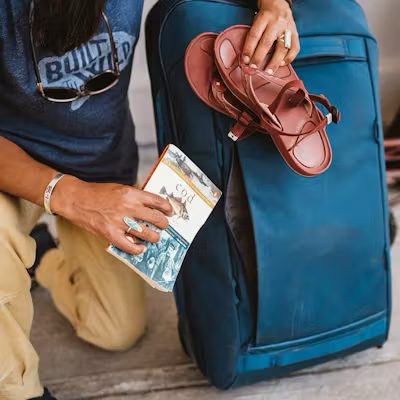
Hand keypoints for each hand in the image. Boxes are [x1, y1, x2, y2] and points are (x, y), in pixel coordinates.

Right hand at [52, 176, 172, 254]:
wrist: (77, 199)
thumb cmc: (98, 193)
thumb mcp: (120, 188)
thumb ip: (135, 197)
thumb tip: (151, 206)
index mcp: (132, 194)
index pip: (158, 201)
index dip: (167, 208)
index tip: (169, 212)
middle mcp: (128, 207)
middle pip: (156, 219)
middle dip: (163, 224)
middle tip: (164, 226)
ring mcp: (120, 222)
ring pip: (146, 233)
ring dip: (154, 237)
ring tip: (154, 238)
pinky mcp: (110, 234)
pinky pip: (129, 246)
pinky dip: (137, 249)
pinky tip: (140, 248)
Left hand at [242, 0, 299, 73]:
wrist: (279, 4)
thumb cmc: (265, 16)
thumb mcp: (256, 21)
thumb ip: (253, 36)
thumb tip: (246, 57)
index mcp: (264, 17)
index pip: (255, 35)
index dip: (249, 49)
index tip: (245, 60)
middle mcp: (276, 23)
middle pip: (267, 42)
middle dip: (259, 57)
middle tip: (254, 68)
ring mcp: (287, 28)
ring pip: (282, 48)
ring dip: (275, 62)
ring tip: (269, 72)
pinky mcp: (295, 34)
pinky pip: (294, 48)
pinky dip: (289, 58)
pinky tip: (282, 64)